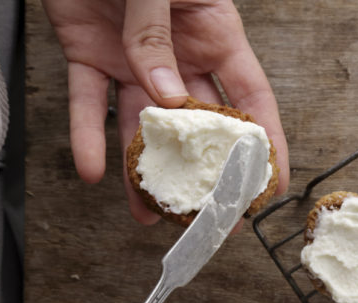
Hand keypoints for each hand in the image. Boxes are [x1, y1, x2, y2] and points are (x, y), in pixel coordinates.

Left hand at [41, 0, 288, 223]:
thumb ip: (157, 32)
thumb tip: (164, 96)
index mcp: (216, 33)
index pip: (252, 100)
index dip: (265, 146)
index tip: (270, 188)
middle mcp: (178, 53)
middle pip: (197, 125)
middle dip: (202, 173)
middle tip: (206, 214)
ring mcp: (133, 57)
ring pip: (143, 126)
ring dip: (143, 170)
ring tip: (148, 213)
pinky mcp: (88, 52)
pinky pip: (89, 102)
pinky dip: (87, 136)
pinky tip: (92, 171)